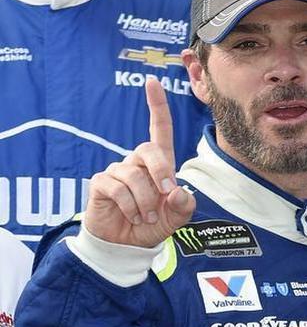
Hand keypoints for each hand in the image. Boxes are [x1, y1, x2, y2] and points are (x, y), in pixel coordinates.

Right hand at [84, 78, 194, 246]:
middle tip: (166, 194)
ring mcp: (117, 171)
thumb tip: (177, 191)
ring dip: (145, 201)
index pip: (159, 129)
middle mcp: (137, 162)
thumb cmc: (153, 225)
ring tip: (146, 217)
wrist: (127, 245)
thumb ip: (185, 206)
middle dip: (162, 171)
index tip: (152, 81)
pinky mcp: (102, 184)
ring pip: (134, 176)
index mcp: (158, 164)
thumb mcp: (177, 218)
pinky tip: (132, 217)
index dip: (157, 106)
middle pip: (148, 149)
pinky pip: (117, 189)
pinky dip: (130, 207)